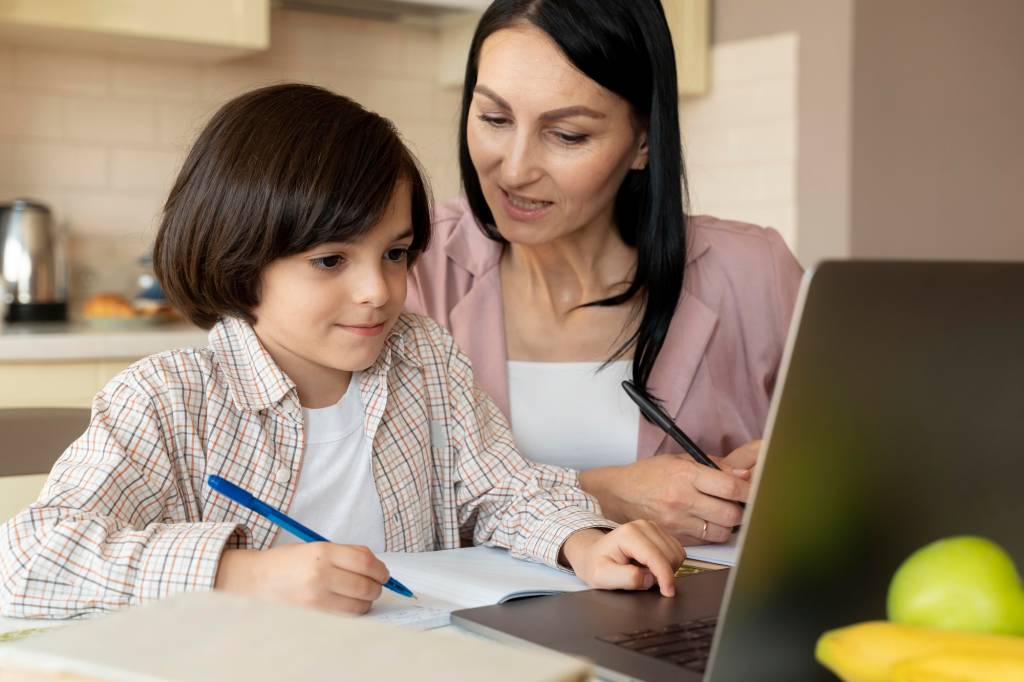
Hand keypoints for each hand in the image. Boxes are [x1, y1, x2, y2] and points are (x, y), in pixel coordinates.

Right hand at [215, 543, 388, 613]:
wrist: (256, 578)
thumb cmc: (288, 561)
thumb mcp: (317, 547)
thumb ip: (347, 554)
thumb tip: (375, 565)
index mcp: (323, 552)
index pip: (366, 562)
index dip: (381, 569)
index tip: (383, 573)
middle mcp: (321, 574)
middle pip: (366, 586)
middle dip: (377, 586)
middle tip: (377, 585)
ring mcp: (316, 597)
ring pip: (358, 604)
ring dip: (367, 601)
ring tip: (362, 595)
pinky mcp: (312, 613)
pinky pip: (344, 615)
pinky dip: (353, 610)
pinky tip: (349, 603)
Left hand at [560, 521, 684, 596]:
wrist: (592, 553)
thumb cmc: (596, 565)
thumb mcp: (602, 577)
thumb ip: (625, 579)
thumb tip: (649, 578)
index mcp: (628, 534)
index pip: (657, 557)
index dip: (665, 578)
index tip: (668, 593)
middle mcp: (642, 526)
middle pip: (670, 556)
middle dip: (664, 574)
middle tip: (644, 581)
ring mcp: (652, 527)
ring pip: (676, 553)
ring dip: (667, 569)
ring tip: (645, 572)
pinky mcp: (658, 532)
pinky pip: (676, 551)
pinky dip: (669, 563)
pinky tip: (651, 566)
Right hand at [579, 440, 762, 544]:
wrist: (619, 494)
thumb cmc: (649, 474)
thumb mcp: (679, 459)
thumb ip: (713, 466)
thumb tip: (742, 475)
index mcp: (686, 475)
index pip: (730, 486)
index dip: (749, 491)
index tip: (754, 491)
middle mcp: (682, 499)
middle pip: (731, 514)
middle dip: (740, 510)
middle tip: (739, 504)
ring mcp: (678, 521)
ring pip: (721, 531)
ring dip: (727, 524)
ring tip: (721, 514)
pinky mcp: (675, 536)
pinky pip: (706, 540)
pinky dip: (711, 533)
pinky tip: (706, 522)